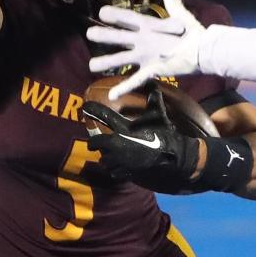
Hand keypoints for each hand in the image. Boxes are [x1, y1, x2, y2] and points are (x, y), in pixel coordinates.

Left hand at [83, 91, 202, 193]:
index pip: (102, 115)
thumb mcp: (159, 115)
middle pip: (94, 143)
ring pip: (103, 159)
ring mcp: (119, 159)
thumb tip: (154, 85)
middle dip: (93, 142)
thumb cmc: (163, 133)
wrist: (169, 155)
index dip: (92, 109)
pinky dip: (113, 169)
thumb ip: (154, 101)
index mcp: (122, 127)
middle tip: (94, 142)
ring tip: (107, 156)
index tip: (85, 107)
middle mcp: (116, 143)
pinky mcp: (125, 170)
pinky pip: (113, 171)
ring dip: (104, 157)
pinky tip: (117, 167)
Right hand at [88, 0, 205, 99]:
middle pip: (120, 38)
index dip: (117, 16)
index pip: (129, 19)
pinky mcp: (152, 70)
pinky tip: (112, 96)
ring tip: (91, 65)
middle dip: (105, 35)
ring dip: (107, 62)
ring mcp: (146, 57)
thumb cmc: (192, 35)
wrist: (202, 53)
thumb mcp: (182, 19)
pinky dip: (124, 88)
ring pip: (122, 59)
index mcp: (149, 27)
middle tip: (90, 34)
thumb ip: (174, 6)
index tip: (103, 12)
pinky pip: (136, 80)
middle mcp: (143, 42)